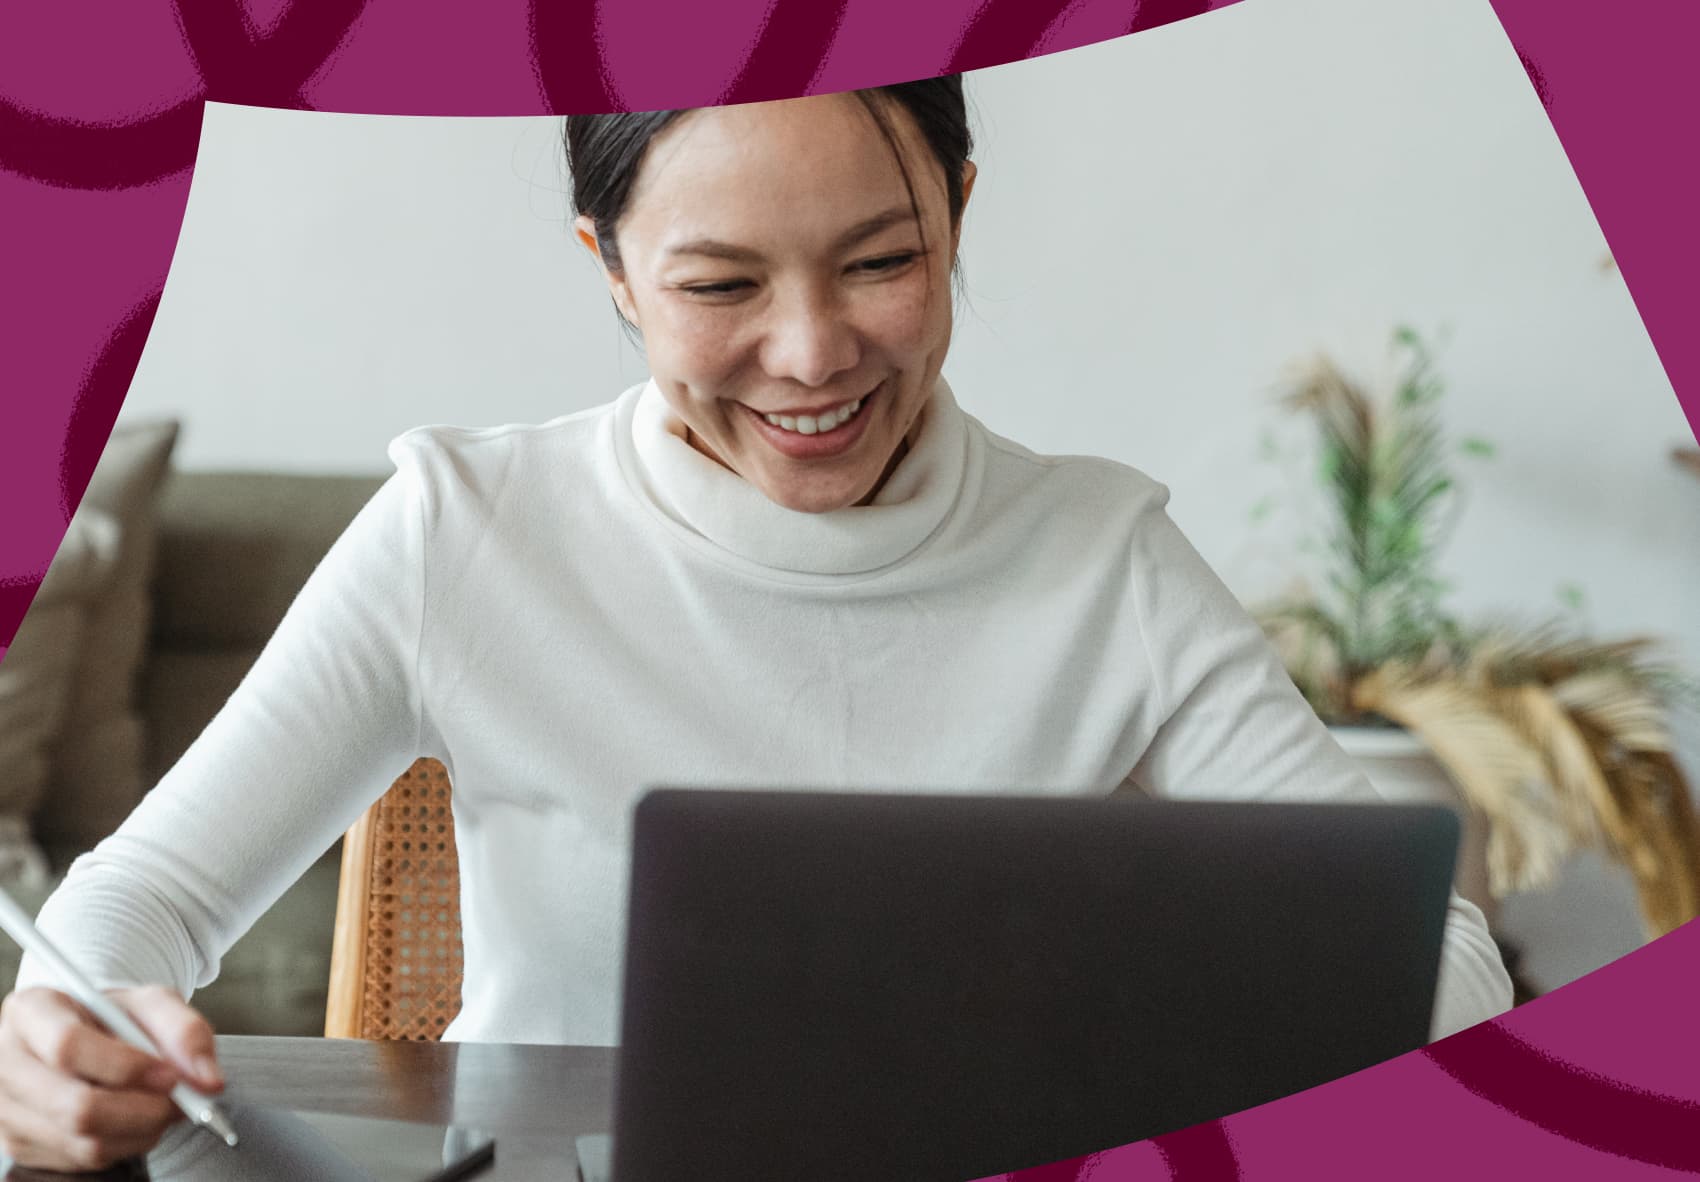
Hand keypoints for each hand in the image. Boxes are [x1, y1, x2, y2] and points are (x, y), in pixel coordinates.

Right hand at [0, 985, 222, 1172]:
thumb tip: (208, 1081)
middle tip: (181, 1101)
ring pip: (83, 1141)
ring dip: (142, 1130)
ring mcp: (8, 1110)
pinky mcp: (21, 1145)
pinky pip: (84, 1160)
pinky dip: (127, 1144)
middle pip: (75, 1106)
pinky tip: (138, 1120)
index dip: (126, 1066)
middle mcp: (7, 1062)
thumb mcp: (152, 1003)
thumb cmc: (115, 1017)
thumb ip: (185, 1030)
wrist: (89, 1037)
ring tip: (164, 1105)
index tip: (171, 1074)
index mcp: (31, 1012)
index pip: (68, 1046)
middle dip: (143, 1110)